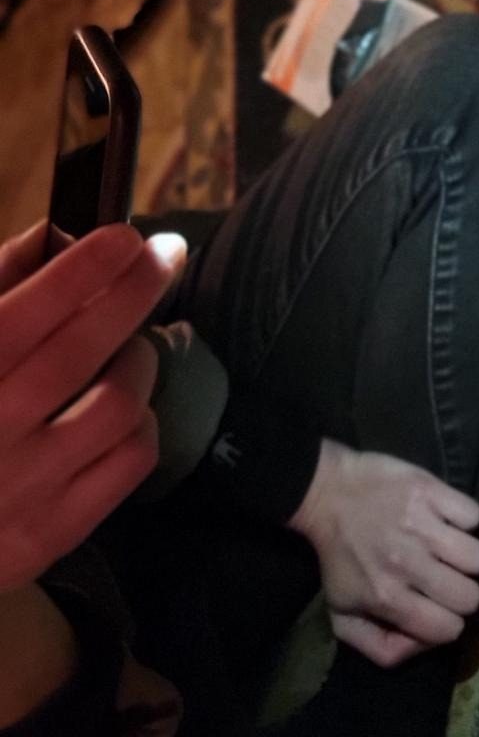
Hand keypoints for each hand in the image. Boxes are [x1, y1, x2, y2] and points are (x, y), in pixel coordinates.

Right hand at [0, 222, 185, 591]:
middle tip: (167, 254)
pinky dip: (140, 423)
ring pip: (119, 405)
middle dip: (135, 291)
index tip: (126, 236)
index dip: (82, 269)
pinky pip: (131, 461)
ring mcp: (20, 489)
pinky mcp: (49, 535)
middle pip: (82, 351)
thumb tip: (52, 236)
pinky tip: (124, 410)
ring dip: (136, 362)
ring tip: (128, 348)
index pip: (25, 314)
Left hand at [289, 439, 478, 666]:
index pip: (448, 629)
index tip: (441, 609)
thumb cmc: (338, 556)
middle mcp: (407, 564)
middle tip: (451, 581)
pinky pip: (473, 515)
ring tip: (453, 552)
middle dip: (465, 594)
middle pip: (470, 596)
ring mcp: (422, 525)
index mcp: (386, 598)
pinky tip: (448, 522)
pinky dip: (467, 521)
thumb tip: (423, 646)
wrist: (326, 494)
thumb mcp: (343, 615)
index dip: (450, 624)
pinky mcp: (431, 491)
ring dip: (470, 559)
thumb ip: (381, 646)